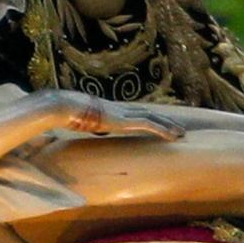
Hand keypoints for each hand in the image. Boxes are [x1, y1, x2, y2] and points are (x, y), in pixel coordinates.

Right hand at [31, 94, 165, 142]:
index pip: (133, 114)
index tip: (158, 125)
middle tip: (178, 130)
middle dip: (164, 121)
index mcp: (109, 110)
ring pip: (152, 118)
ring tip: (181, 134)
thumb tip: (72, 133)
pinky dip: (162, 130)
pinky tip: (172, 136)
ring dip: (168, 126)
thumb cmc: (63, 114)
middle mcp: (119, 109)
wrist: (62, 106)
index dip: (148, 119)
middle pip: (148, 114)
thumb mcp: (74, 123)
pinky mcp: (124, 120)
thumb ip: (78, 127)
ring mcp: (122, 113)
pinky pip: (148, 125)